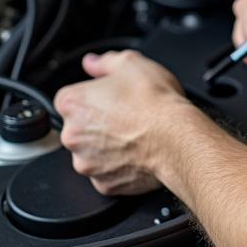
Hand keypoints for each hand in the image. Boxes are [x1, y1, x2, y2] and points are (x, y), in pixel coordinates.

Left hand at [54, 50, 188, 195]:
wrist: (175, 138)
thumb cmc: (154, 102)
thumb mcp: (131, 63)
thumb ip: (104, 62)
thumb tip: (92, 62)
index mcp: (72, 103)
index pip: (71, 97)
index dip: (93, 95)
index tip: (110, 97)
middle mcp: (72, 136)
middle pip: (79, 126)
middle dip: (98, 121)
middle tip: (125, 113)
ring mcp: (86, 163)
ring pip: (92, 151)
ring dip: (107, 144)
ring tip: (134, 132)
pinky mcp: (103, 184)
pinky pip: (107, 172)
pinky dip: (119, 164)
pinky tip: (137, 151)